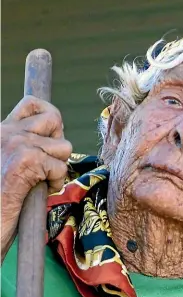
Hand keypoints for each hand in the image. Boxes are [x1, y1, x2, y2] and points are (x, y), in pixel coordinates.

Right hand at [1, 96, 71, 260]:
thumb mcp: (6, 163)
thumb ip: (23, 146)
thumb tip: (53, 133)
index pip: (32, 104)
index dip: (50, 119)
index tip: (49, 139)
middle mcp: (4, 132)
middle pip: (54, 119)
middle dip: (58, 144)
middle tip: (47, 165)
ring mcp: (14, 144)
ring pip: (63, 145)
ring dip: (58, 166)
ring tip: (40, 181)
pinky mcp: (24, 161)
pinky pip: (60, 166)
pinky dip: (55, 183)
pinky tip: (38, 192)